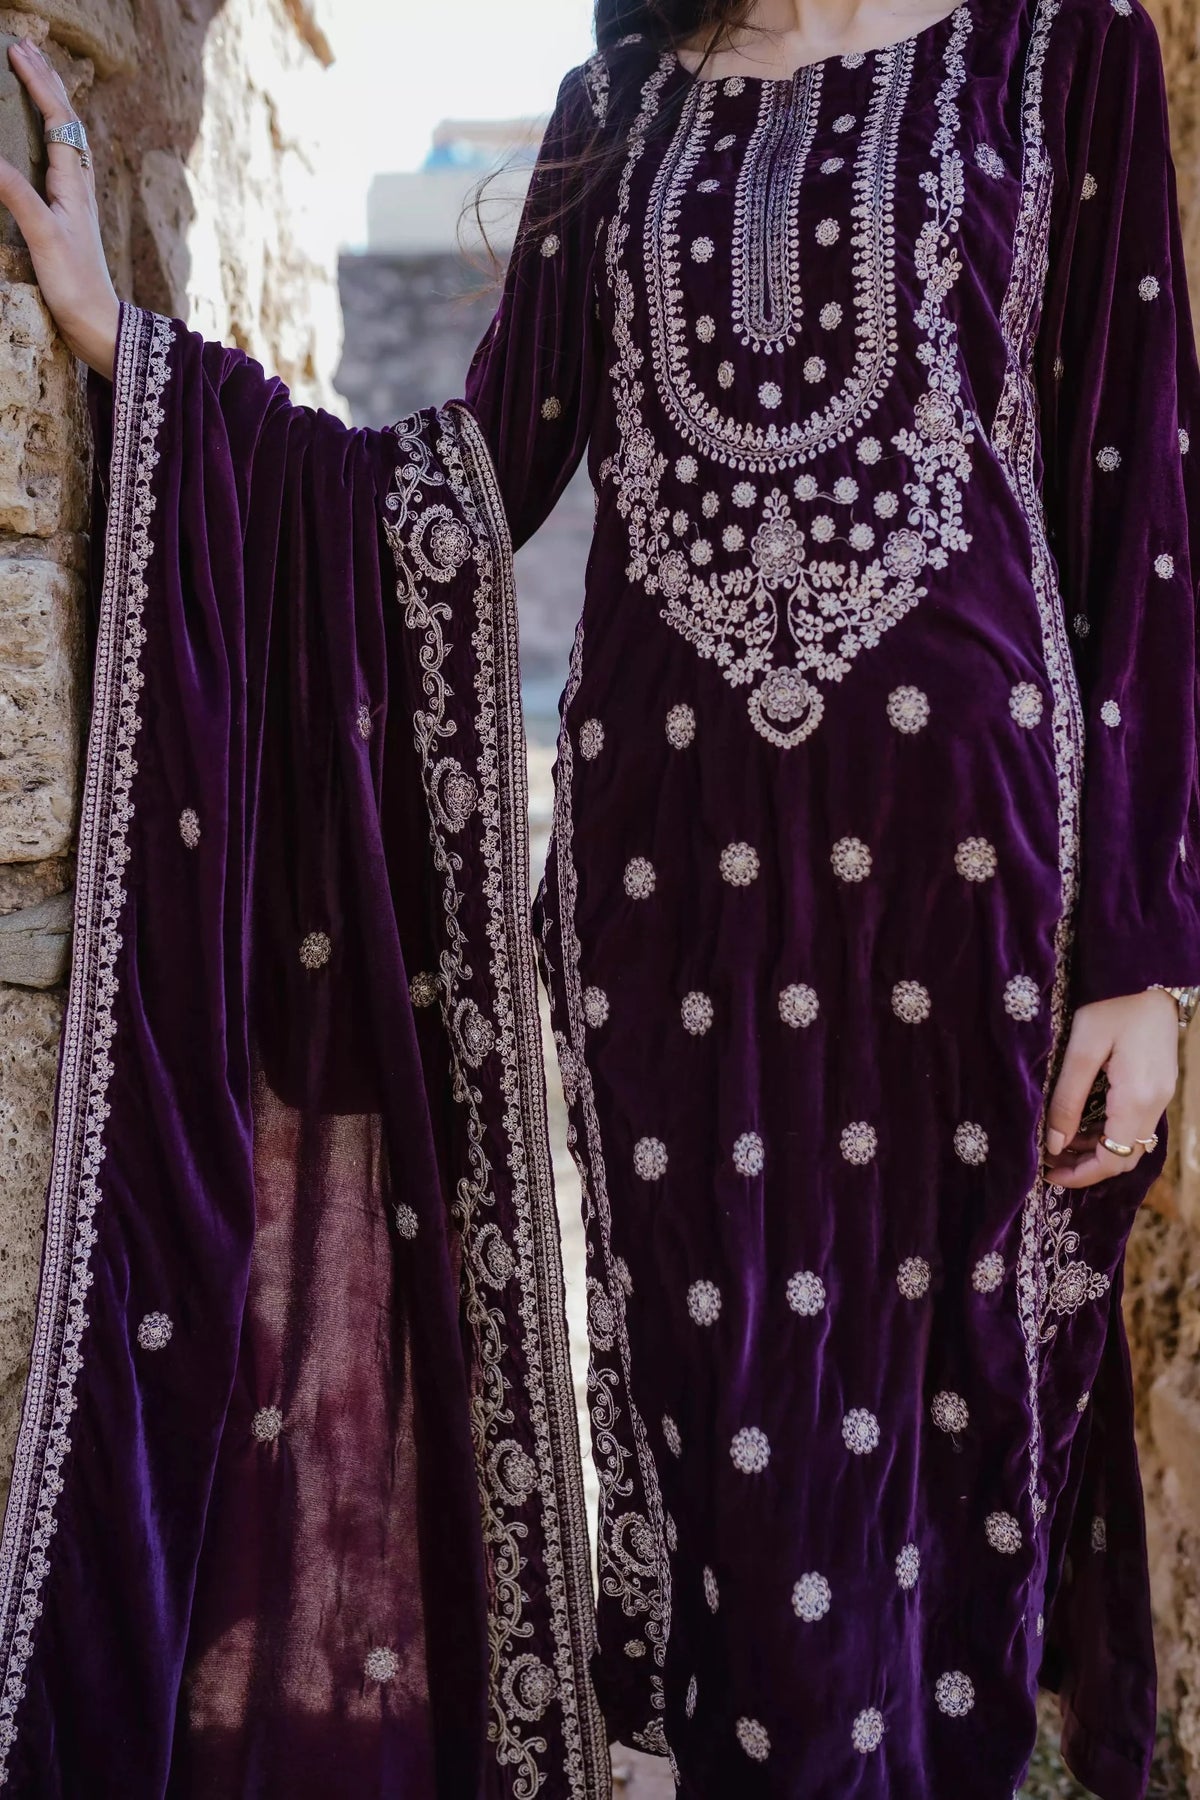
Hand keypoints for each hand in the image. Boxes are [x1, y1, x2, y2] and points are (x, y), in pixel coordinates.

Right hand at [0, 37, 118, 377]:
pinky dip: (52, 137)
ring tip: (36, 78)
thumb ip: (15, 193)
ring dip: (51, 104)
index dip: (37, 82)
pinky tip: (47, 141)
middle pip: (67, 122)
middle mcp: (79, 187)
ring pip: (68, 140)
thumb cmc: (76, 285)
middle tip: (25, 48)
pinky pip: (62, 163)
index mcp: (74, 184)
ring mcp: (77, 203)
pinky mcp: (71, 220)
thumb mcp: (42, 236)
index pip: (58, 119)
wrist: (100, 326)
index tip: (15, 50)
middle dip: (46, 81)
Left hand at [1044, 989, 1179, 1187]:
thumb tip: (1053, 1144)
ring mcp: (1161, 1097)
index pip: (1113, 1158)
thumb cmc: (1112, 1005)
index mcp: (1137, 1098)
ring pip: (1131, 1144)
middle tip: (1050, 1162)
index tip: (1049, 1174)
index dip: (1081, 1175)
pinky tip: (1083, 1126)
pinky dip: (1109, 1135)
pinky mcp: (1158, 1088)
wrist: (1151, 979)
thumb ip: (1067, 1099)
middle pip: (1125, 1158)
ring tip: (1059, 1146)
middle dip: (1087, 1167)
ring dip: (1098, 1152)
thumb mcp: (1081, 1049)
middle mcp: (1155, 1104)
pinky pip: (1135, 1126)